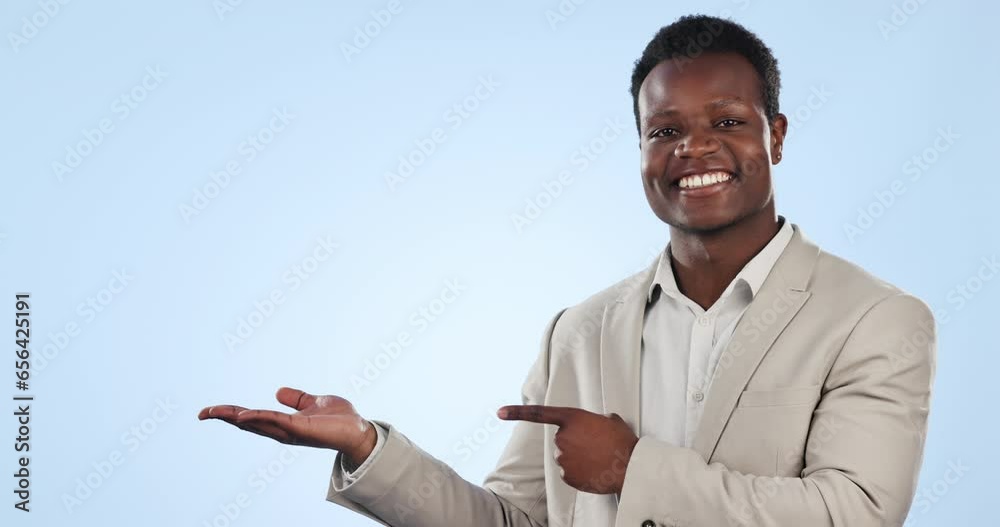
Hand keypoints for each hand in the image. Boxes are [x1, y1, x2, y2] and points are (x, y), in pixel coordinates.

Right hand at [198, 387, 377, 465]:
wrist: (359, 429)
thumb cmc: (339, 418)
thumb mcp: (313, 402)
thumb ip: (295, 398)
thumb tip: (277, 392)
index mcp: (283, 424)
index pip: (251, 418)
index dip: (230, 414)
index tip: (210, 411)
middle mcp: (282, 431)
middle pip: (247, 424)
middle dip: (225, 417)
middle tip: (203, 413)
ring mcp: (290, 431)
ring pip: (256, 423)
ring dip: (235, 417)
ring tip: (214, 412)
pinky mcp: (300, 428)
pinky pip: (275, 421)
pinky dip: (259, 417)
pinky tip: (244, 414)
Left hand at [497, 405, 638, 493]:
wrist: (630, 466)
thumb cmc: (623, 441)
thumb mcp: (610, 420)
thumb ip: (595, 419)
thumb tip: (599, 424)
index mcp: (571, 418)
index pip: (538, 414)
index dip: (516, 412)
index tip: (499, 413)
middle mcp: (562, 437)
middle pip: (562, 440)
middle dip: (575, 443)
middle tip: (596, 446)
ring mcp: (562, 458)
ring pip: (565, 458)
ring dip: (578, 458)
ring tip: (598, 459)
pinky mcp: (565, 476)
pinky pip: (568, 473)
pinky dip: (579, 473)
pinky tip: (594, 471)